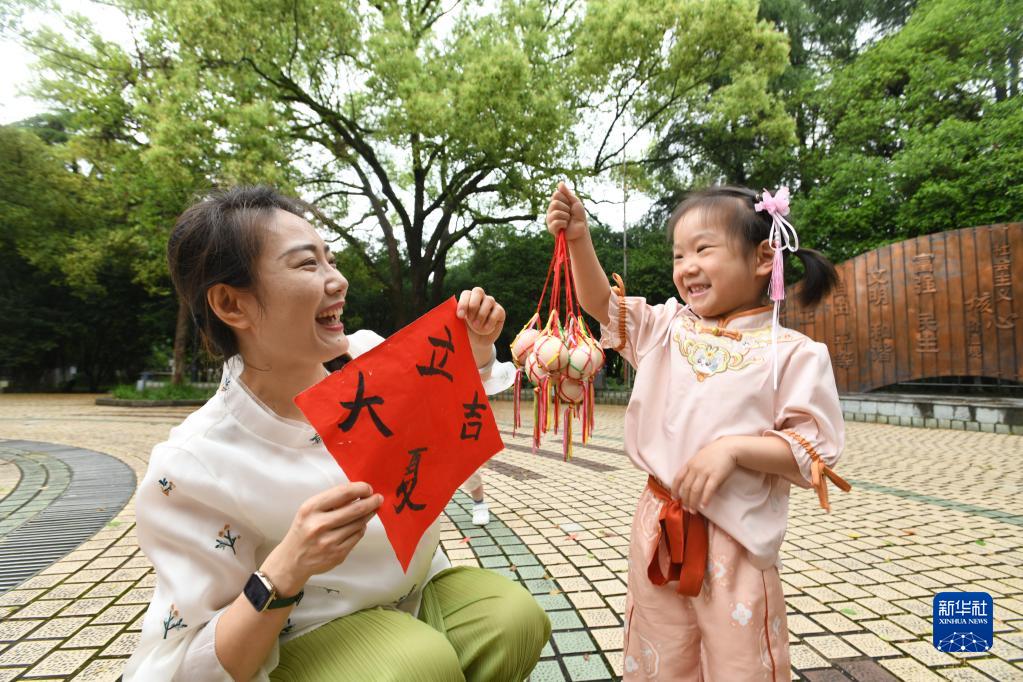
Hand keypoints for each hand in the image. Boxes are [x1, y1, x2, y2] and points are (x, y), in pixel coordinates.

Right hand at [261, 482, 381, 595]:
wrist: (292, 560)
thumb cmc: (304, 530)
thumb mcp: (310, 510)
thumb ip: (332, 501)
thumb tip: (359, 492)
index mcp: (311, 509)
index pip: (343, 493)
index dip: (360, 488)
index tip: (368, 488)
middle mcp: (319, 525)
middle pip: (355, 509)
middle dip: (371, 502)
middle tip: (378, 498)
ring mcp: (329, 541)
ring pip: (359, 523)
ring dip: (368, 515)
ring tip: (371, 510)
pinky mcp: (337, 554)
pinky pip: (357, 536)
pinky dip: (361, 528)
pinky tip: (358, 525)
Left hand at [456, 287, 505, 364]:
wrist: (477, 341)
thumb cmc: (466, 330)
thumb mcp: (458, 323)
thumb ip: (455, 316)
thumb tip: (450, 315)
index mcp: (468, 298)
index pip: (466, 293)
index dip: (463, 303)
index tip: (460, 316)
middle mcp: (480, 298)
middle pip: (478, 291)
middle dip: (473, 305)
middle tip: (470, 319)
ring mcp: (491, 304)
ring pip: (489, 300)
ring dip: (481, 314)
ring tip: (476, 326)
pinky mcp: (500, 312)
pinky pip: (497, 311)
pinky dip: (490, 321)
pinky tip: (485, 329)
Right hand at [546, 181, 588, 241]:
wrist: (581, 229)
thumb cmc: (578, 216)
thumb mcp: (574, 202)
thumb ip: (567, 193)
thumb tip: (560, 182)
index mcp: (555, 203)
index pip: (556, 194)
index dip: (566, 199)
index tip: (570, 205)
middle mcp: (550, 210)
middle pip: (555, 203)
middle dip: (566, 208)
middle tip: (569, 214)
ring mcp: (550, 219)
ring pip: (556, 212)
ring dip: (566, 216)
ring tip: (568, 220)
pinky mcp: (551, 228)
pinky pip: (556, 222)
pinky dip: (564, 223)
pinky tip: (565, 226)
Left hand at [672, 437, 738, 511]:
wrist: (728, 448)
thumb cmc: (713, 454)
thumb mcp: (699, 458)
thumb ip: (693, 470)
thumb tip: (690, 486)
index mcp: (689, 464)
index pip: (677, 478)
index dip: (674, 489)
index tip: (674, 497)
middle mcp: (695, 468)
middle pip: (686, 487)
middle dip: (684, 500)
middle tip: (685, 508)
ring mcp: (705, 472)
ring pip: (695, 491)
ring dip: (693, 502)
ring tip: (693, 511)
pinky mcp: (715, 476)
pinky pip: (708, 490)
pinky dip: (705, 499)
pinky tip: (703, 506)